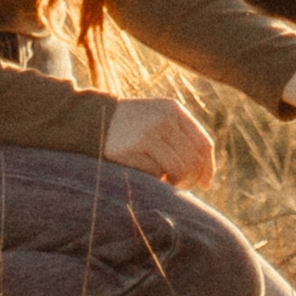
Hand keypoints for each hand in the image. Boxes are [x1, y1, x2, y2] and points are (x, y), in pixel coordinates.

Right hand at [101, 95, 216, 188]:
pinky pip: (157, 174)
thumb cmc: (128, 126)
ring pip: (180, 169)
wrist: (88, 120)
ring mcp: (149, 132)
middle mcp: (164, 118)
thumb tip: (204, 175)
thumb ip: (179, 138)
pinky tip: (146, 177)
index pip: (203, 143)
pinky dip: (155, 181)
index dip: (208, 167)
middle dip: (190, 179)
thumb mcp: (156, 119)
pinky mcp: (133, 148)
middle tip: (178, 186)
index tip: (205, 184)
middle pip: (193, 160)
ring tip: (164, 183)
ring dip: (174, 183)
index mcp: (172, 109)